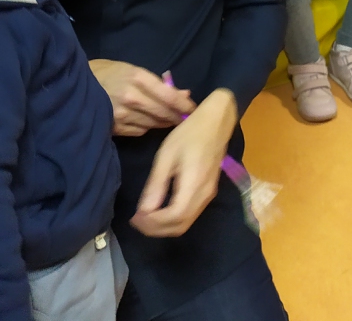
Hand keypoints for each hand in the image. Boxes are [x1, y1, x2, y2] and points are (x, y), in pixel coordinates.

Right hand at [89, 60, 194, 136]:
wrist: (78, 85)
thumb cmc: (110, 73)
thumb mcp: (134, 70)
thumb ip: (159, 83)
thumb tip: (184, 94)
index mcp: (137, 78)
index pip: (169, 95)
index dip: (184, 104)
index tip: (192, 108)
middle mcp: (131, 97)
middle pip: (163, 112)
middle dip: (177, 116)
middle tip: (185, 118)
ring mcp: (122, 114)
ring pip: (153, 124)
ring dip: (164, 123)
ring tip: (168, 119)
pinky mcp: (115, 127)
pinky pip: (140, 131)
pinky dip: (147, 127)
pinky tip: (148, 122)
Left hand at [131, 90, 236, 237]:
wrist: (216, 122)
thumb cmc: (189, 134)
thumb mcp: (167, 155)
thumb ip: (156, 185)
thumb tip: (143, 211)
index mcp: (193, 185)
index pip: (173, 217)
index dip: (152, 223)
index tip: (134, 218)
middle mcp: (204, 196)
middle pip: (179, 226)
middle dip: (156, 229)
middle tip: (136, 221)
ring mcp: (208, 196)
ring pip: (185, 223)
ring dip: (164, 226)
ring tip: (145, 217)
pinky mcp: (208, 193)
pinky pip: (190, 215)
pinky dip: (173, 220)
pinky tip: (160, 210)